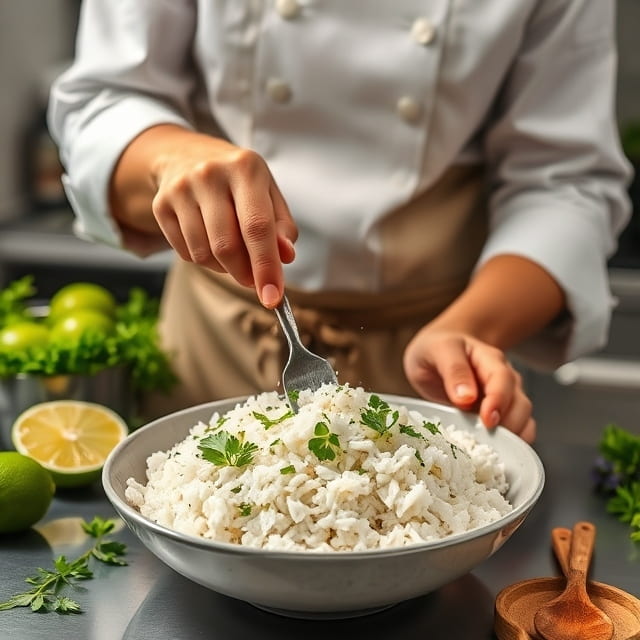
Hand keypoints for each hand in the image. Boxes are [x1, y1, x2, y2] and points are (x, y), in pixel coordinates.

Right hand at [147, 128, 296, 307]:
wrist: (188, 156)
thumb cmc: (239, 183)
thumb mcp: (268, 194)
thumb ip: (282, 228)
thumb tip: (286, 256)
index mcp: (244, 167)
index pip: (257, 228)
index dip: (266, 267)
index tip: (273, 298)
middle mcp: (210, 174)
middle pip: (226, 246)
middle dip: (244, 273)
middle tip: (253, 280)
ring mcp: (181, 188)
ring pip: (203, 254)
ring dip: (223, 268)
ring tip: (232, 254)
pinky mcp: (160, 205)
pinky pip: (185, 252)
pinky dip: (203, 259)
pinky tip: (209, 242)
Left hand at [403, 327, 535, 442]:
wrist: (437, 351)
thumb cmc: (437, 350)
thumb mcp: (438, 351)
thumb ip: (453, 370)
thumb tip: (466, 398)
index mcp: (489, 359)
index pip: (503, 380)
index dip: (498, 401)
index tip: (487, 420)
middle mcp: (504, 378)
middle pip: (519, 404)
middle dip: (507, 425)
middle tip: (486, 441)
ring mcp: (505, 397)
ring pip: (523, 419)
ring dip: (511, 437)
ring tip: (489, 449)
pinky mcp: (501, 413)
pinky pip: (518, 430)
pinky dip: (512, 444)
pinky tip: (496, 451)